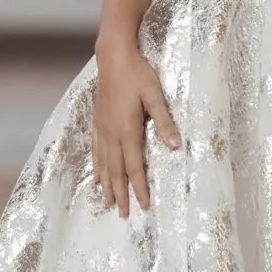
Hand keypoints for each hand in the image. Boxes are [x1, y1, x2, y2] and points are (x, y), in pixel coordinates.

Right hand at [92, 39, 179, 215]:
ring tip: (107, 203)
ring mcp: (102, 129)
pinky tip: (96, 176)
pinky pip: (96, 151)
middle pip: (116, 172)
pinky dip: (96, 167)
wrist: (113, 57)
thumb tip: (174, 147)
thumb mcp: (156, 96)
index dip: (139, 187)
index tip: (143, 205)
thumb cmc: (138, 74)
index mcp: (127, 130)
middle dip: (120, 194)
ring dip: (106, 186)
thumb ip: (164, 122)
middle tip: (123, 215)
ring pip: (104, 164)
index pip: (134, 167)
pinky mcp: (98, 122)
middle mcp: (112, 134)